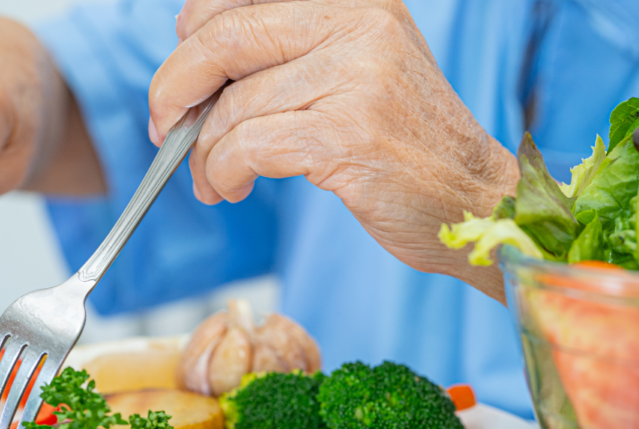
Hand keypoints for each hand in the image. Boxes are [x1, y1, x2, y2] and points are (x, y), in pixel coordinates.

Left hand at [149, 0, 517, 299]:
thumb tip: (195, 58)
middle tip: (165, 129)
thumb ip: (291, 52)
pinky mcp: (347, 134)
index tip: (179, 80)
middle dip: (175, 88)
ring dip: (204, 152)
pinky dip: (225, 171)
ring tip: (212, 179)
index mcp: (355, 1)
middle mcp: (358, 23)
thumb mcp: (358, 70)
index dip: (191, 37)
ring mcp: (356, 77)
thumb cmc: (407, 144)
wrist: (473, 199)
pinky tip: (231, 187)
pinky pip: (248, 146)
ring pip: (232, 105)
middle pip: (224, 39)